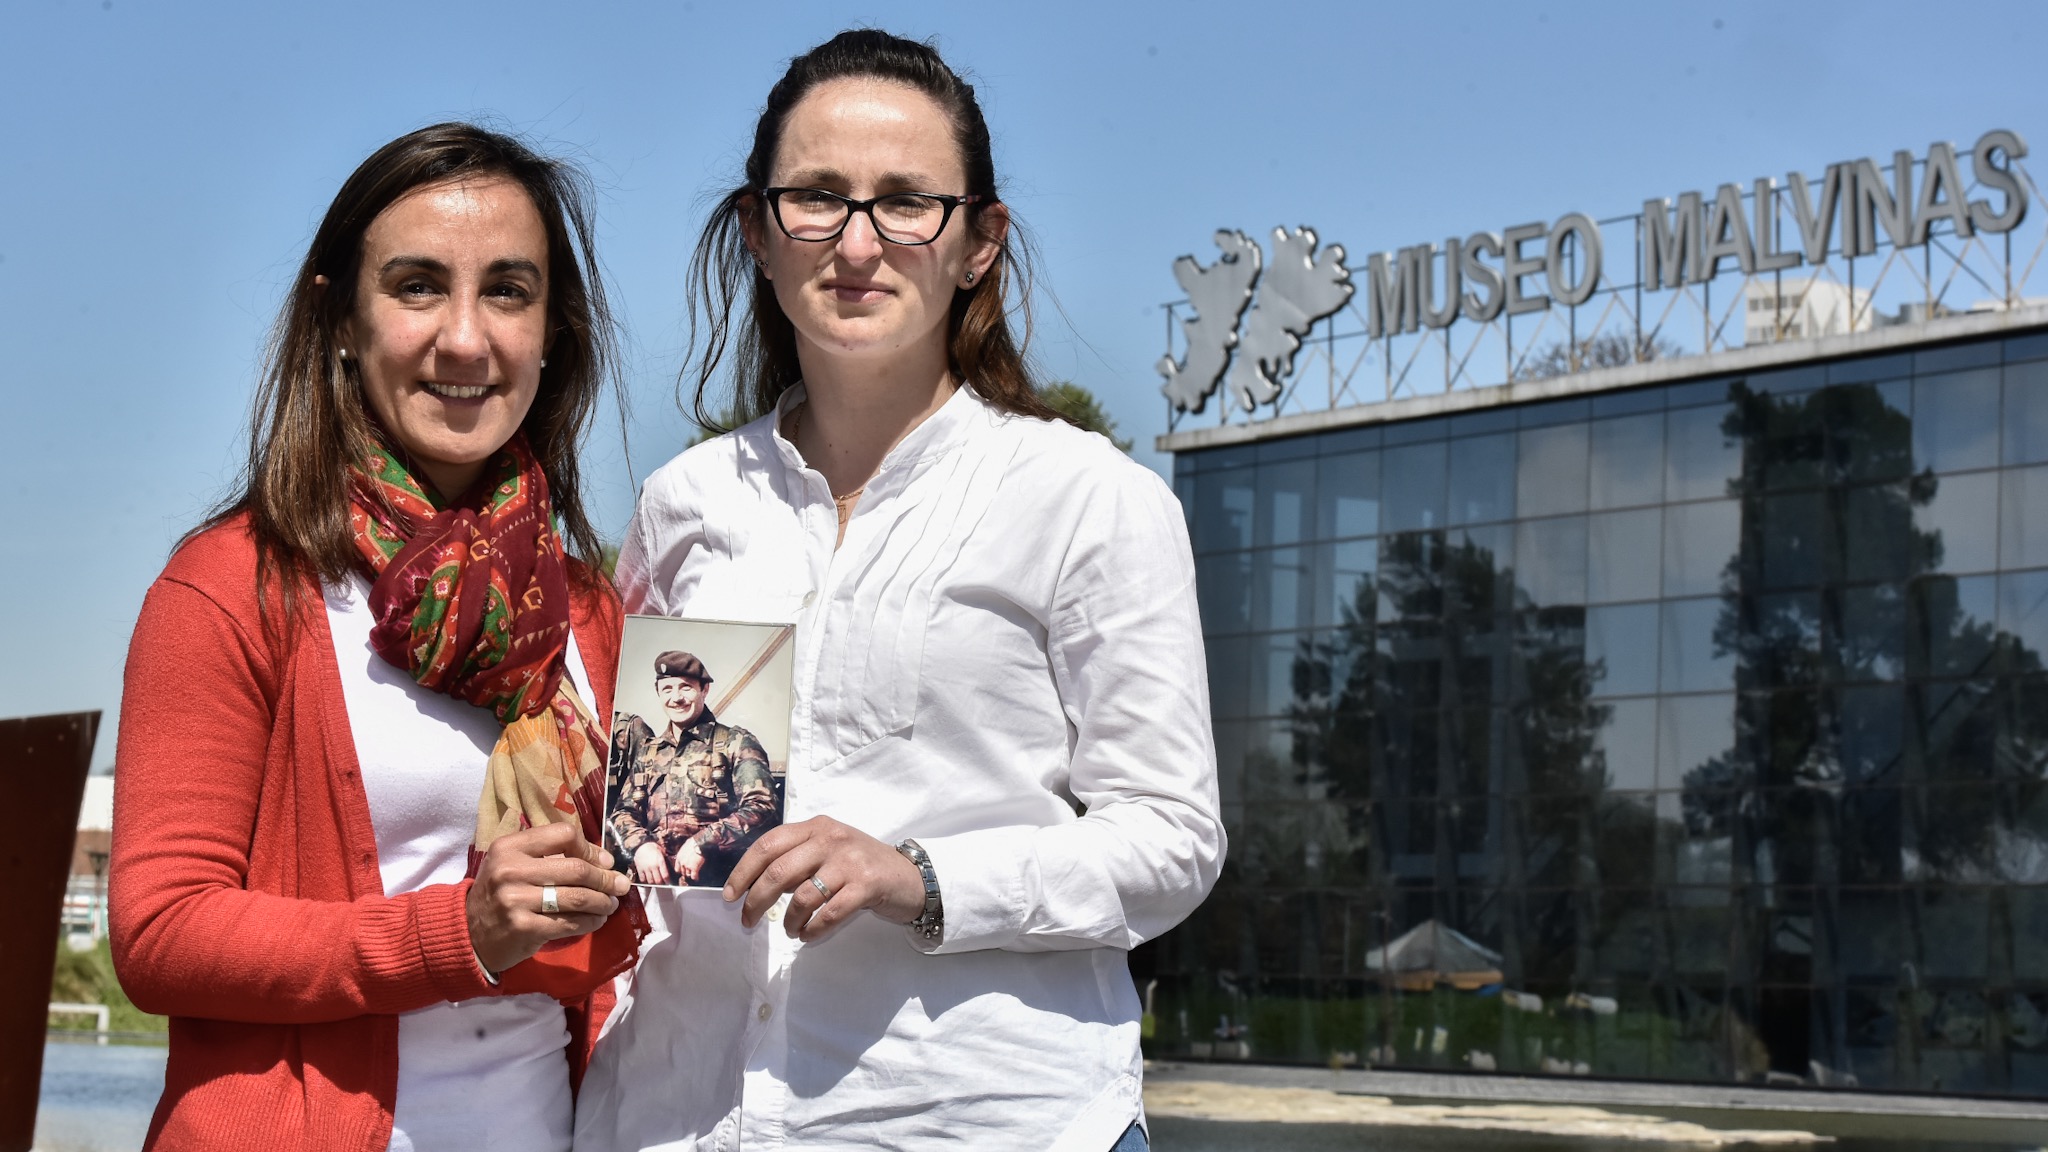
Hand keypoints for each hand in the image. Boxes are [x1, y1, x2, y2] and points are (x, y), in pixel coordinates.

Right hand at [466, 821, 629, 975]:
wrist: (467, 933)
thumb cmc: (498, 893)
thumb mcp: (513, 863)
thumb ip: (549, 855)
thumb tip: (603, 860)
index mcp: (509, 847)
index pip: (563, 835)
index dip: (590, 848)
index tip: (604, 862)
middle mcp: (510, 870)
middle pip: (576, 869)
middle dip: (605, 879)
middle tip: (620, 886)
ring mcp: (516, 900)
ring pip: (577, 898)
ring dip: (602, 902)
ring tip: (610, 904)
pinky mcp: (524, 928)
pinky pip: (570, 923)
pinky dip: (590, 922)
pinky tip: (596, 921)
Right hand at [632, 841, 670, 884]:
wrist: (640, 845)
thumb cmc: (652, 848)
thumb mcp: (661, 851)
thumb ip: (665, 858)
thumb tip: (670, 865)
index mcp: (660, 861)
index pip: (665, 875)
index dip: (667, 881)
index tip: (668, 882)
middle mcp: (653, 866)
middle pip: (658, 880)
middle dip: (661, 884)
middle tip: (662, 884)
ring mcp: (646, 868)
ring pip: (651, 881)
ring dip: (653, 883)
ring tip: (655, 882)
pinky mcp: (639, 869)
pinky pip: (643, 879)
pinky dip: (645, 881)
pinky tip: (647, 880)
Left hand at [673, 840, 705, 883]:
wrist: (699, 843)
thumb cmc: (694, 842)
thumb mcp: (686, 846)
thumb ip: (684, 851)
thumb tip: (686, 850)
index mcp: (679, 857)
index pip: (677, 868)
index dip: (680, 869)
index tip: (682, 870)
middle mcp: (682, 863)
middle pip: (682, 872)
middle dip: (685, 872)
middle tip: (689, 873)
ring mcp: (688, 866)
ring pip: (688, 874)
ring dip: (690, 875)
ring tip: (693, 875)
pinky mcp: (694, 868)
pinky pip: (694, 876)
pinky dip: (695, 878)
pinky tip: (696, 878)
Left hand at [723, 816, 924, 941]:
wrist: (910, 877)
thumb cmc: (861, 866)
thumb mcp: (829, 850)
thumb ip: (797, 858)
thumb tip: (754, 883)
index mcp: (817, 827)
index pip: (769, 844)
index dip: (744, 871)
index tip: (730, 895)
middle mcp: (831, 839)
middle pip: (779, 871)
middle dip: (756, 901)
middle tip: (748, 921)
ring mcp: (850, 862)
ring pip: (803, 896)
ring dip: (789, 920)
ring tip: (791, 930)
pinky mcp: (867, 886)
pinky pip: (829, 913)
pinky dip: (813, 929)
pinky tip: (809, 935)